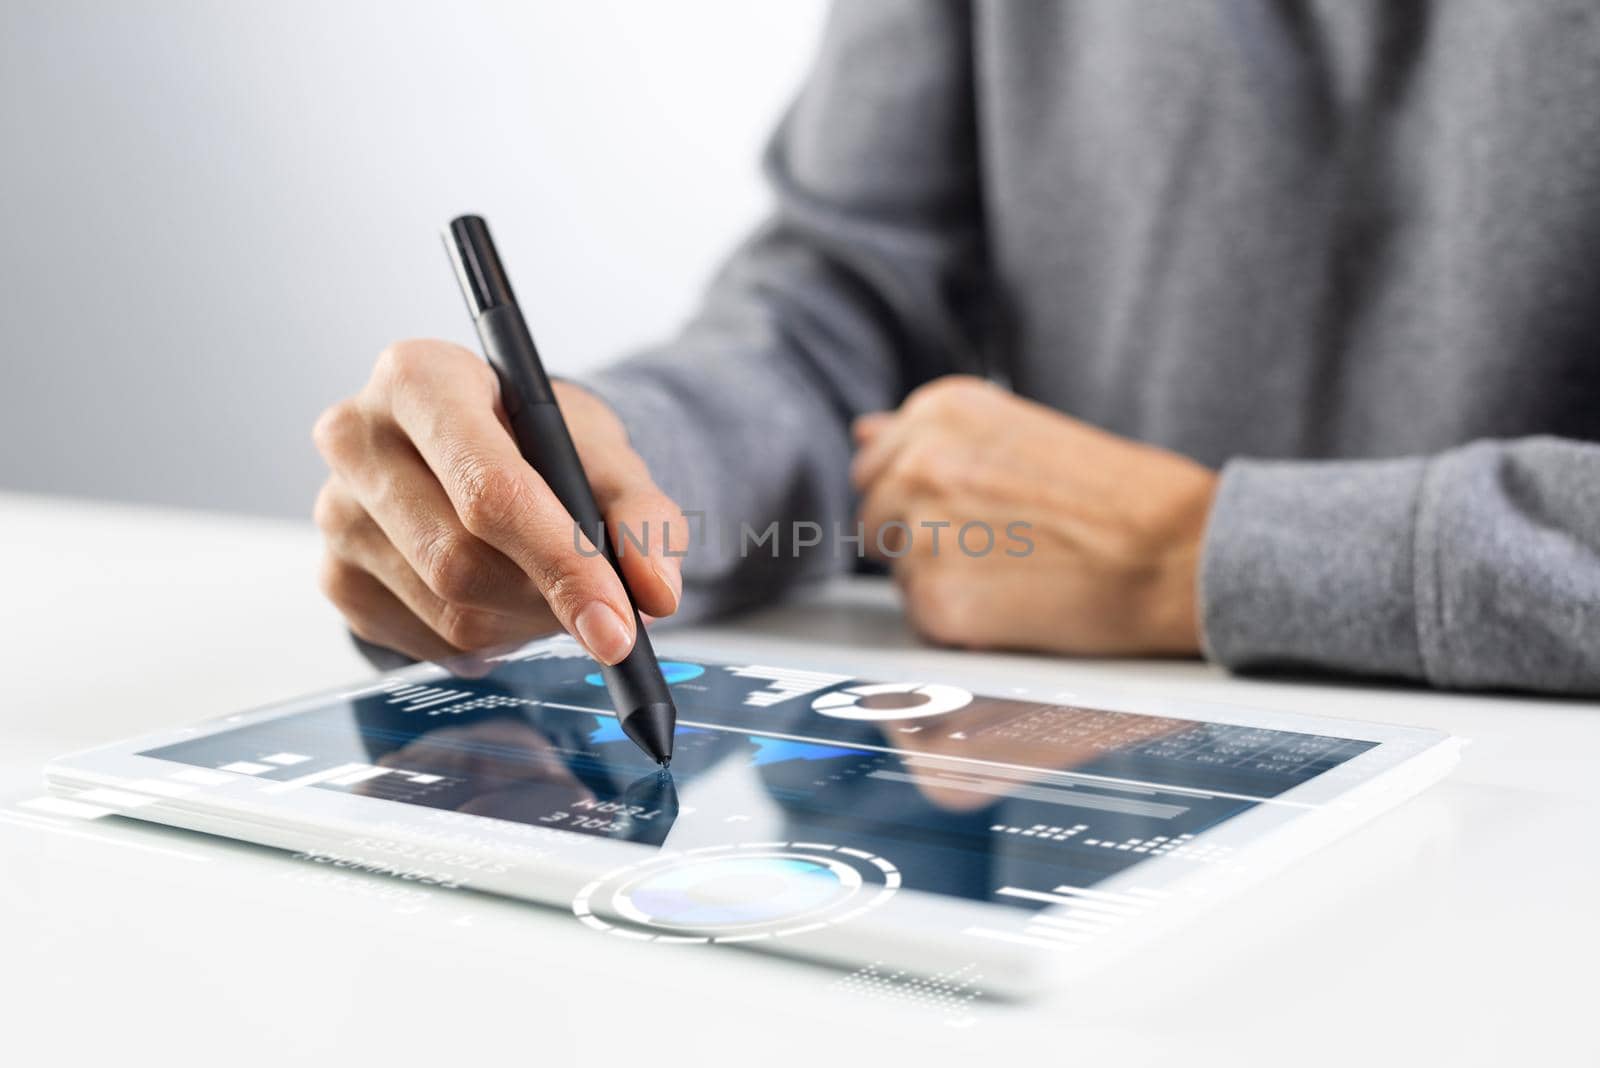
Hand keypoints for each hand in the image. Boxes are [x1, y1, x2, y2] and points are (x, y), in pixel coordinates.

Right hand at [312, 340, 685, 662]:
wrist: (499, 450)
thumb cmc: (545, 443)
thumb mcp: (606, 457)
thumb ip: (643, 516)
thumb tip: (655, 590)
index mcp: (420, 377)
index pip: (488, 488)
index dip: (560, 561)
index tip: (619, 623)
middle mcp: (357, 434)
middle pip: (460, 560)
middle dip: (545, 599)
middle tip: (597, 608)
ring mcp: (334, 509)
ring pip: (446, 613)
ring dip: (520, 623)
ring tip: (546, 589)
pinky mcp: (334, 574)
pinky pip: (422, 643)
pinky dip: (484, 642)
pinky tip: (501, 603)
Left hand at [851, 376, 1217, 655]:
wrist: (1181, 556)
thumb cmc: (1123, 497)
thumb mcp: (1022, 433)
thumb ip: (932, 437)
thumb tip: (865, 433)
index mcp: (941, 410)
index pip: (876, 462)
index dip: (920, 496)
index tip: (972, 509)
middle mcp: (919, 463)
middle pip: (874, 517)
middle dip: (920, 538)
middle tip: (1002, 548)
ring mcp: (921, 533)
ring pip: (896, 571)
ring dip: (941, 579)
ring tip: (1018, 572)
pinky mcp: (936, 601)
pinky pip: (921, 618)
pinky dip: (959, 623)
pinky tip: (1017, 605)